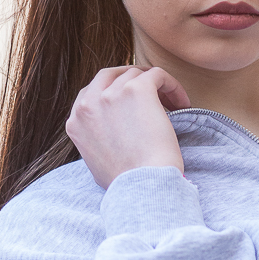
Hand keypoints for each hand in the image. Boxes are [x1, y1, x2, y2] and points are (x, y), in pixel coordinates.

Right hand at [65, 66, 190, 188]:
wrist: (143, 186)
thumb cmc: (127, 184)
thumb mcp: (95, 164)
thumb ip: (96, 143)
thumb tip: (110, 139)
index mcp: (76, 122)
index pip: (90, 93)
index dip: (113, 93)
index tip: (132, 104)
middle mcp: (88, 104)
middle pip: (110, 75)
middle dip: (130, 79)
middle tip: (153, 93)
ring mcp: (111, 93)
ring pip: (136, 74)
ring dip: (155, 86)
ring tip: (173, 104)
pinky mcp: (137, 89)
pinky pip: (157, 74)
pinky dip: (172, 85)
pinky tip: (183, 103)